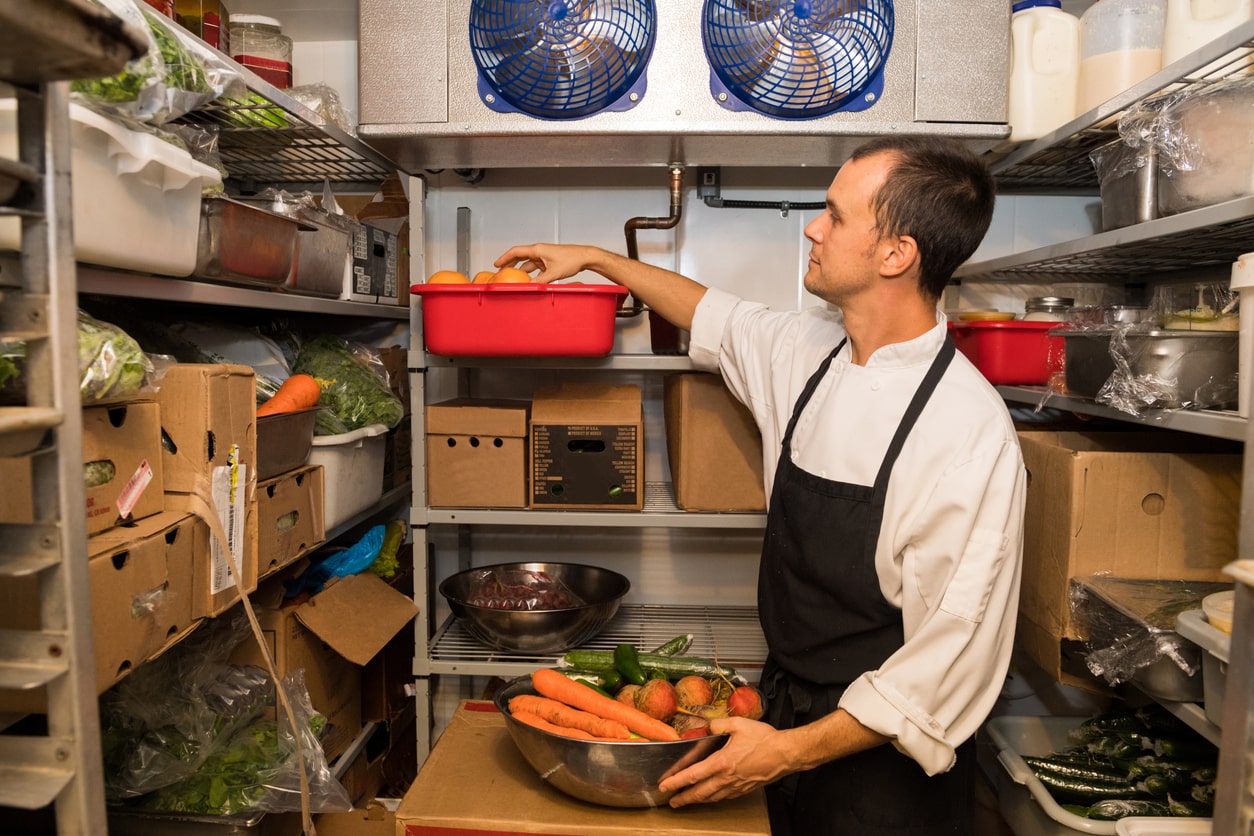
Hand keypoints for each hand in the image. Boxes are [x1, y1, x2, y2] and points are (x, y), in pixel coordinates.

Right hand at [495, 243, 600, 283]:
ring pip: (528, 263)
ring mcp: (544, 256)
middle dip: (509, 264)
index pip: (516, 252)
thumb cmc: (571, 260)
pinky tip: (529, 280)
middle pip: (519, 256)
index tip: (496, 264)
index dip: (504, 258)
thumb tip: (529, 288)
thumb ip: (540, 281)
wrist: (584, 257)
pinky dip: (531, 273)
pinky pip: (536, 267)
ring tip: (513, 277)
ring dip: (520, 269)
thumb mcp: (553, 273)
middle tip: (500, 271)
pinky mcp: (549, 261)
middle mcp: (539, 251)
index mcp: (537, 250)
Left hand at [657, 717, 793, 807]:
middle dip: (684, 798)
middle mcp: (727, 778)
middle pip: (700, 792)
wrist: (786, 754)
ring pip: (712, 797)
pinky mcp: (746, 788)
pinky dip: (714, 798)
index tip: (665, 786)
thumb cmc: (765, 739)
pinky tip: (712, 796)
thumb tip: (708, 725)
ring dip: (697, 800)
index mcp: (722, 762)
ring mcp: (737, 785)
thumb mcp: (739, 724)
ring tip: (687, 801)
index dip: (677, 781)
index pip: (693, 775)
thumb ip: (719, 724)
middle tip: (672, 802)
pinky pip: (725, 797)